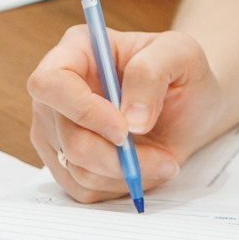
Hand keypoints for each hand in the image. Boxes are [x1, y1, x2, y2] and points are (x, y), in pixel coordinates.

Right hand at [27, 25, 228, 202]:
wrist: (188, 106)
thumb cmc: (180, 71)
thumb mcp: (181, 54)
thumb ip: (151, 73)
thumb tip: (130, 118)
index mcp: (77, 50)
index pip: (49, 82)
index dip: (82, 109)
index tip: (124, 129)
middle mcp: (58, 91)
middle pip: (66, 134)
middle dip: (116, 153)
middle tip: (160, 156)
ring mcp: (57, 129)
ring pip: (75, 167)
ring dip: (125, 172)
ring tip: (160, 160)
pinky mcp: (66, 163)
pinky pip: (83, 188)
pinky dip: (119, 185)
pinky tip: (143, 169)